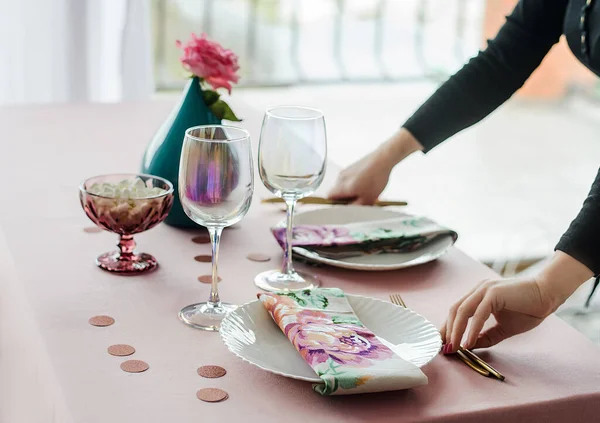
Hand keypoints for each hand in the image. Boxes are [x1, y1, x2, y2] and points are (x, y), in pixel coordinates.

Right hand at [328, 149, 392, 204]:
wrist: (383, 159)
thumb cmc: (375, 178)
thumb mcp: (366, 200)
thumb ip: (354, 207)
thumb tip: (347, 211)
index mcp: (342, 186)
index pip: (329, 197)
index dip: (335, 204)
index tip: (345, 207)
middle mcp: (341, 178)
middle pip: (338, 192)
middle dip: (348, 198)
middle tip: (361, 201)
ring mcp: (346, 171)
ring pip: (346, 186)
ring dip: (354, 191)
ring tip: (368, 193)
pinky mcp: (353, 167)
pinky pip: (351, 179)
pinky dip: (358, 184)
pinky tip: (370, 185)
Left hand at [441, 251, 593, 352]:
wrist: (548, 296)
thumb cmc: (528, 309)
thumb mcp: (503, 328)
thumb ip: (486, 336)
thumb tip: (470, 346)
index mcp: (479, 295)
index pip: (457, 311)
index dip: (449, 327)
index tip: (445, 344)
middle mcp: (479, 290)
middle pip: (455, 310)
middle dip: (448, 330)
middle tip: (446, 348)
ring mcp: (485, 290)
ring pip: (462, 311)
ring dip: (456, 331)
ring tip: (454, 348)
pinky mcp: (493, 293)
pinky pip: (478, 314)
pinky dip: (471, 329)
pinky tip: (468, 342)